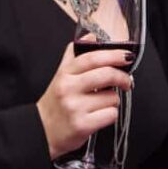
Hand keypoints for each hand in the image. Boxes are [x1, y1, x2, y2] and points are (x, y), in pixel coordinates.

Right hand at [36, 43, 133, 158]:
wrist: (41, 132)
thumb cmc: (55, 104)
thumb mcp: (60, 76)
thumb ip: (74, 55)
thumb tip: (91, 36)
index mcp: (65, 74)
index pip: (92, 58)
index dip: (114, 55)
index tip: (127, 57)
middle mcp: (68, 89)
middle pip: (107, 75)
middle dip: (123, 78)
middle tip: (127, 82)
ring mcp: (75, 108)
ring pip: (112, 97)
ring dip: (113, 101)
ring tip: (101, 104)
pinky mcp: (82, 125)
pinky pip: (111, 114)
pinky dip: (110, 115)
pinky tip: (99, 115)